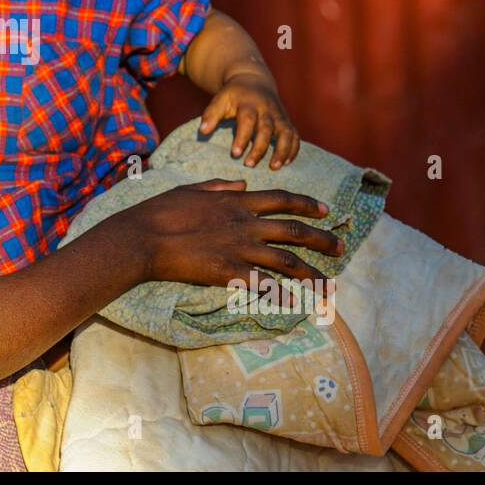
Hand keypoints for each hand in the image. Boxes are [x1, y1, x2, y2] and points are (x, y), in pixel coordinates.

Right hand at [115, 179, 342, 293]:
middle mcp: (245, 224)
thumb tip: (243, 181)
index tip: (325, 211)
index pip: (282, 199)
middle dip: (321, 239)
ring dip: (311, 273)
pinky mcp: (229, 273)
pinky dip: (282, 295)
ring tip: (328, 284)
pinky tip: (297, 304)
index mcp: (236, 201)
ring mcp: (239, 248)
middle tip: (340, 247)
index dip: (307, 204)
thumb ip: (220, 184)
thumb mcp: (191, 188)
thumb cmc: (160, 210)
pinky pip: (264, 285)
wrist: (143, 237)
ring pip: (286, 260)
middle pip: (293, 230)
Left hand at [199, 70, 299, 168]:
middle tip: (248, 165)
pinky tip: (287, 163)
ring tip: (274, 167)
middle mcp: (266, 109)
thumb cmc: (234, 95)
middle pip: (267, 129)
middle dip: (259, 148)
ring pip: (286, 132)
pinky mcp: (286, 120)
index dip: (242, 138)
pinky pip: (294, 135)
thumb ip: (211, 114)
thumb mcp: (220, 99)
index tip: (235, 154)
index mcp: (249, 104)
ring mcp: (279, 115)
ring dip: (282, 150)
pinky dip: (293, 148)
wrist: (254, 80)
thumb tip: (202, 131)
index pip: (247, 121)